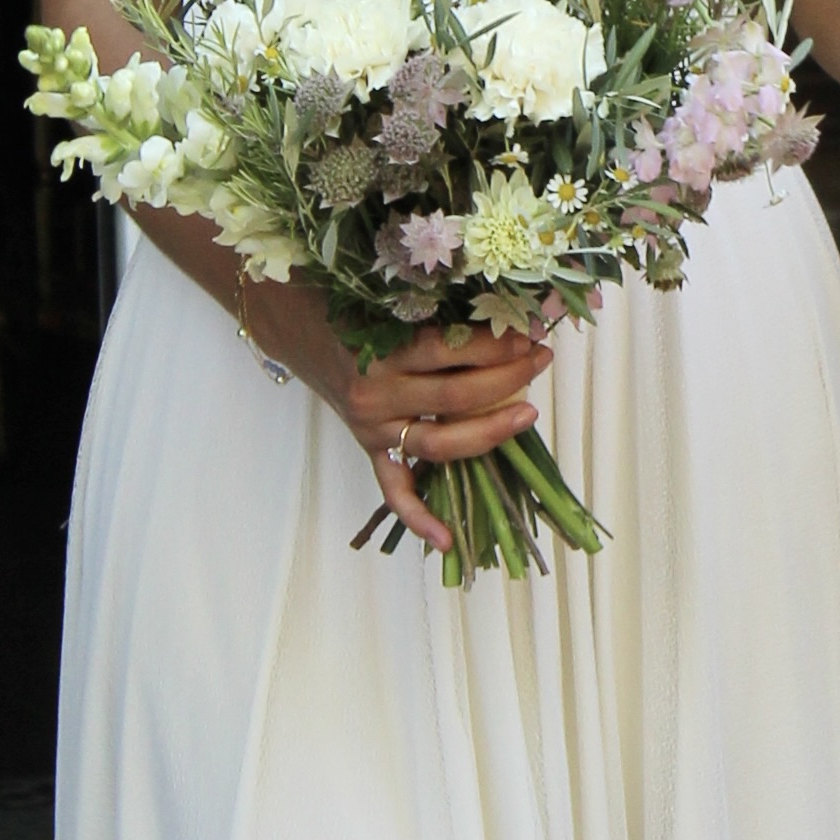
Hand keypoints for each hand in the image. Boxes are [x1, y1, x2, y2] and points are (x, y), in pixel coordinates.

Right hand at [244, 277, 551, 551]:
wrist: (300, 330)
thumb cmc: (350, 308)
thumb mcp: (387, 301)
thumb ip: (435, 311)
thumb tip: (503, 313)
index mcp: (380, 351)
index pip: (449, 351)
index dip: (494, 344)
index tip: (526, 332)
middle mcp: (376, 394)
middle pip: (454, 396)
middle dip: (506, 377)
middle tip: (539, 358)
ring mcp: (373, 428)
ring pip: (439, 444)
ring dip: (490, 431)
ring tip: (529, 413)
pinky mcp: (369, 449)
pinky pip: (394, 490)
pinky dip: (418, 517)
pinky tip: (447, 538)